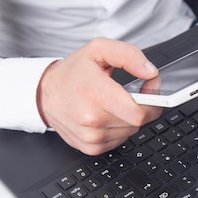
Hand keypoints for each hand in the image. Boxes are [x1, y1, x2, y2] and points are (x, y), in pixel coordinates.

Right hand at [37, 38, 162, 154]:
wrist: (45, 95)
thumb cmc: (72, 73)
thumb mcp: (98, 50)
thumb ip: (129, 55)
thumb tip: (150, 72)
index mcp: (96, 94)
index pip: (139, 113)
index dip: (152, 103)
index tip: (150, 92)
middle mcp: (92, 120)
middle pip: (137, 122)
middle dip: (140, 107)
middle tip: (129, 95)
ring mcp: (91, 137)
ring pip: (130, 132)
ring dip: (128, 119)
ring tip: (112, 104)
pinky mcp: (92, 148)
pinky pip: (120, 140)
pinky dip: (118, 128)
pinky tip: (106, 116)